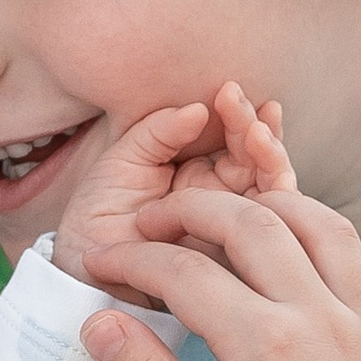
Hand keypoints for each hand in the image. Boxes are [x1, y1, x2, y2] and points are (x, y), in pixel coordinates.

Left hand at [53, 82, 290, 285]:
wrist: (84, 269)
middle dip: (259, 131)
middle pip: (261, 161)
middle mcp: (224, 199)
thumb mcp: (124, 161)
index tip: (229, 91)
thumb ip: (157, 132)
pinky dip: (276, 202)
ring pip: (274, 192)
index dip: (238, 115)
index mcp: (200, 173)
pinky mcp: (239, 258)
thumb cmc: (98, 214)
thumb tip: (197, 107)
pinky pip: (270, 232)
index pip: (233, 139)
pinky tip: (269, 178)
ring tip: (260, 135)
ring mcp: (235, 228)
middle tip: (250, 111)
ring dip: (273, 160)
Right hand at [76, 178, 360, 360]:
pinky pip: (352, 262)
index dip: (133, 258)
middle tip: (149, 222)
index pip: (187, 272)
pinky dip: (310, 237)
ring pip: (319, 224)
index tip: (99, 262)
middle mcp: (323, 321)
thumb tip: (96, 320)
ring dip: (265, 206)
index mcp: (271, 347)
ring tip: (221, 217)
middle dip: (190, 210)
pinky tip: (276, 254)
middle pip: (252, 223)